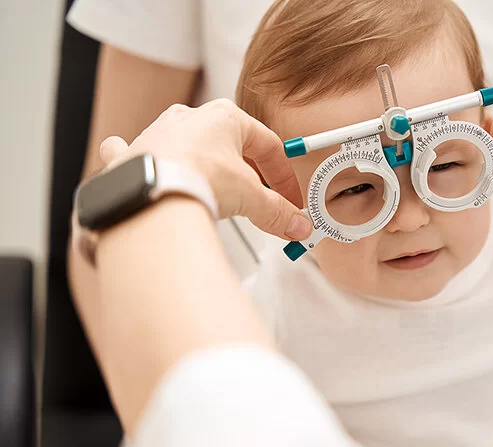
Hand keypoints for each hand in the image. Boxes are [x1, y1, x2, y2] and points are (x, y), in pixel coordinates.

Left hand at [99, 99, 311, 240]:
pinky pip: (142, 151)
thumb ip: (277, 211)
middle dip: (248, 172)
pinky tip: (154, 168)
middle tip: (258, 197)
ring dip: (206, 165)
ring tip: (217, 190)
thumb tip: (296, 223)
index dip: (283, 175)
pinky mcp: (136, 154)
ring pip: (191, 146)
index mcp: (225, 117)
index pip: (268, 145)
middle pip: (231, 145)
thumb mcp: (251, 198)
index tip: (288, 197)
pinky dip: (148, 159)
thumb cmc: (196, 178)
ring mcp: (160, 133)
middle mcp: (190, 118)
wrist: (148, 193)